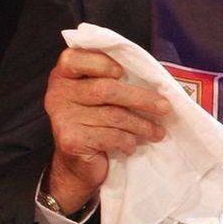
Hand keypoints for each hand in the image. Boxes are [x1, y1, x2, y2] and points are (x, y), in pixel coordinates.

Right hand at [43, 48, 171, 213]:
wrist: (78, 164)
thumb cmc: (97, 122)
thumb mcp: (102, 96)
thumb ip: (116, 79)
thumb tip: (157, 77)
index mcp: (65, 75)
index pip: (76, 59)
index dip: (102, 63)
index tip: (123, 72)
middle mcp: (58, 93)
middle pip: (105, 89)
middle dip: (141, 99)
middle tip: (165, 107)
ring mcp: (62, 117)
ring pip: (113, 115)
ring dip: (142, 125)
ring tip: (157, 132)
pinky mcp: (70, 140)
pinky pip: (110, 136)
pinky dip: (127, 141)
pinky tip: (132, 145)